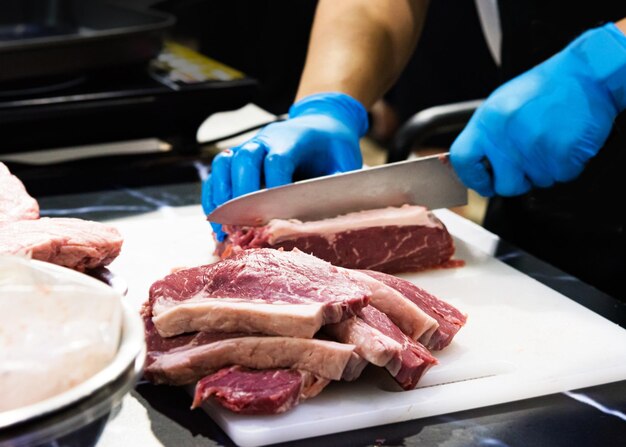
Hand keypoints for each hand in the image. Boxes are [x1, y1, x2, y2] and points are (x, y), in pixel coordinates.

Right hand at [202, 92, 367, 240]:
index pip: (277, 159)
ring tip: (225, 224)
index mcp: (294, 139)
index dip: (274, 185)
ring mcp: (250, 147)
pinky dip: (213, 194)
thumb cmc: (333, 146)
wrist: (321, 123)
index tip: (274, 212)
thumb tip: (335, 209)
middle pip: (245, 158)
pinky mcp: (239, 157)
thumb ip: (339, 182)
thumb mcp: (345, 160)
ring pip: (225, 162)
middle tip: (245, 221)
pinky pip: (218, 172)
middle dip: (243, 192)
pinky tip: (216, 219)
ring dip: (222, 193)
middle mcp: (267, 139)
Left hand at [450, 23, 625, 196]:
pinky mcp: (562, 154)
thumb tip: (478, 167)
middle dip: (518, 182)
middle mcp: (506, 136)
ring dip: (545, 170)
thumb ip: (487, 136)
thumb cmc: (545, 89)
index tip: (483, 183)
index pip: (463, 160)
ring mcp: (534, 147)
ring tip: (550, 141)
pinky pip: (562, 176)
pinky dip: (566, 165)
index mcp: (487, 121)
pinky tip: (565, 142)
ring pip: (537, 182)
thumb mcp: (502, 105)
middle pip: (505, 185)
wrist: (585, 74)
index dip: (472, 178)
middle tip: (528, 164)